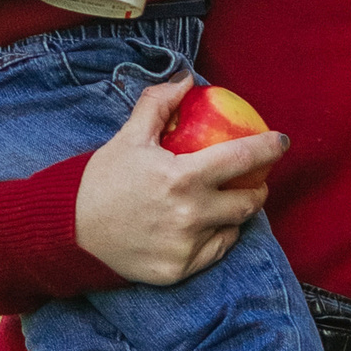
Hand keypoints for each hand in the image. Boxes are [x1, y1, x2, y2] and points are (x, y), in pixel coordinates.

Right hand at [73, 76, 288, 283]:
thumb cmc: (102, 181)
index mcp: (183, 178)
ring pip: (233, 229)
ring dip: (238, 213)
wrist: (69, 232)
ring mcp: (187, 247)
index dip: (268, 148)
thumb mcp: (129, 137)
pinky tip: (211, 226)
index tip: (281, 142)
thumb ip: (158, 104)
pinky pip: (215, 252)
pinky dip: (218, 237)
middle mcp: (191, 216)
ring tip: (230, 201)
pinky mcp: (179, 271)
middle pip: (248, 202)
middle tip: (255, 179)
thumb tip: (186, 80)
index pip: (242, 159)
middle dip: (259, 188)